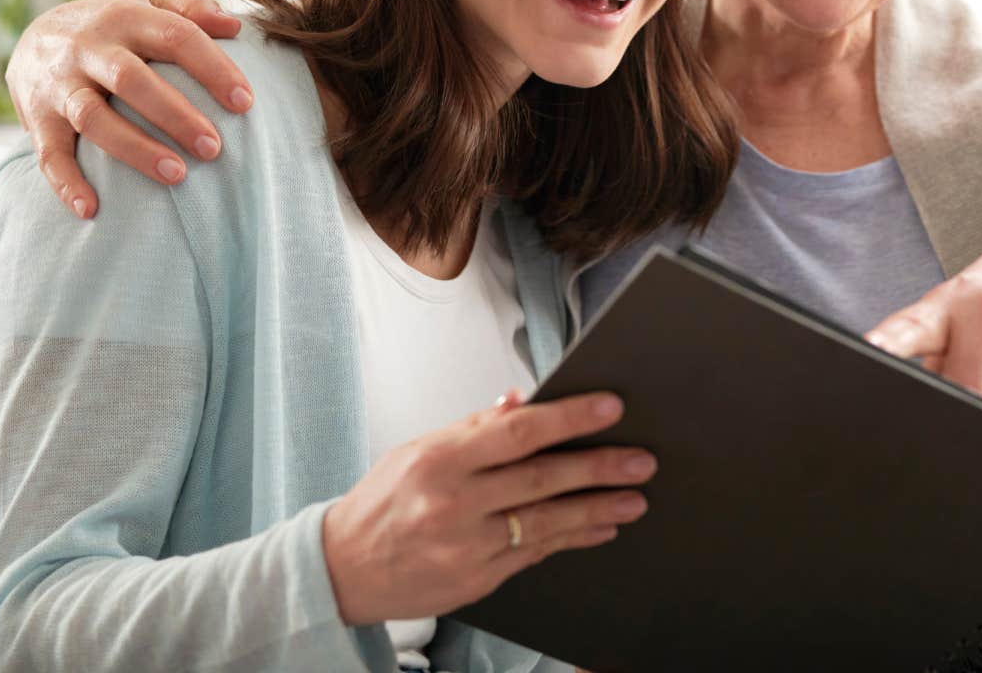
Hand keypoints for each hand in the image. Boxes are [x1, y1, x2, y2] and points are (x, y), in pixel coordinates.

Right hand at [5, 0, 252, 218]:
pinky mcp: (37, 118)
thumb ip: (189, 10)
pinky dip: (66, 183)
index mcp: (125, 17)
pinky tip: (92, 209)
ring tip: (177, 175)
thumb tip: (236, 27)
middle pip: (131, 80)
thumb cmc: (112, 27)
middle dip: (175, 115)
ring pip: (93, 117)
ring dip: (134, 148)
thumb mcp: (147, 4)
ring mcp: (59, 84)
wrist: (32, 35)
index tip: (246, 103)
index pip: (175, 37)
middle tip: (214, 148)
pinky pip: (49, 153)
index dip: (212, 68)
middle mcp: (88, 48)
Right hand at [321, 390, 656, 625]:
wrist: (342, 569)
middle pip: (541, 480)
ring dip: (597, 509)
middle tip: (640, 460)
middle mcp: (454, 504)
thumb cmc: (381, 504)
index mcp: (440, 461)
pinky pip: (535, 554)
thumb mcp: (419, 450)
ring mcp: (467, 547)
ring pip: (546, 522)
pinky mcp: (477, 579)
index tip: (608, 408)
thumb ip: (474, 427)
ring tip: (633, 498)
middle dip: (598, 468)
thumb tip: (522, 401)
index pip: (517, 432)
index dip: (568, 418)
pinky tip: (598, 528)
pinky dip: (570, 539)